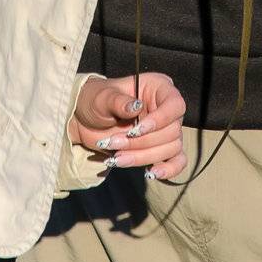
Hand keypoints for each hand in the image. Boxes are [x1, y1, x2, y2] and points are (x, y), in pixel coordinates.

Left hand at [69, 72, 187, 179]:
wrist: (84, 121)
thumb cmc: (95, 100)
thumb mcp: (102, 97)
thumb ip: (118, 101)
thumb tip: (136, 107)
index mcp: (158, 88)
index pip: (175, 105)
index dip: (160, 120)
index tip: (135, 131)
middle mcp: (166, 109)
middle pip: (172, 132)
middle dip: (142, 142)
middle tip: (114, 143)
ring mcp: (165, 130)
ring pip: (171, 149)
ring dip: (143, 156)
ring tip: (117, 158)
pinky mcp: (161, 149)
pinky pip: (177, 162)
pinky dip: (167, 170)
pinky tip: (150, 173)